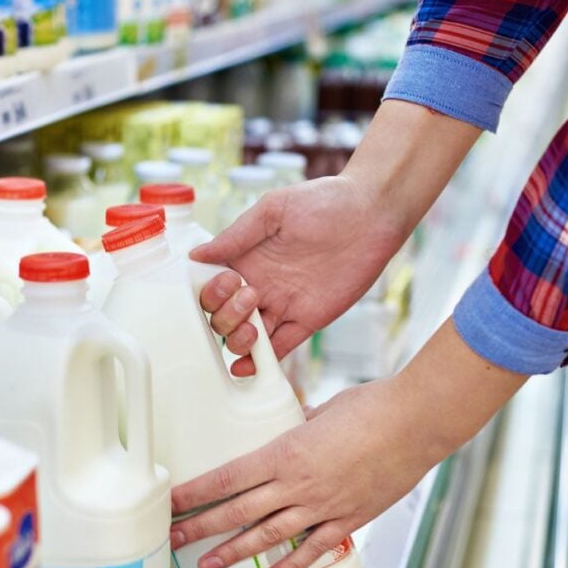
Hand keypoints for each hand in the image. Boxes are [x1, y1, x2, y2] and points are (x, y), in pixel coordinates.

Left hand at [169, 375, 440, 567]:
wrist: (416, 424)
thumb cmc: (373, 408)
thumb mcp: (323, 410)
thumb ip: (300, 424)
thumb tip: (291, 425)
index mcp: (285, 453)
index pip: (227, 478)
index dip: (195, 494)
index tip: (173, 502)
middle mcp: (298, 485)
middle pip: (237, 512)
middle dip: (200, 527)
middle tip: (172, 538)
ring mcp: (322, 507)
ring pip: (267, 536)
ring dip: (234, 552)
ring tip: (206, 564)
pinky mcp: (347, 520)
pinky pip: (311, 551)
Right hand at [194, 174, 406, 375]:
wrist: (370, 214)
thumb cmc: (323, 201)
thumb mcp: (272, 210)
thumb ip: (236, 236)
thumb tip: (196, 255)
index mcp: (247, 259)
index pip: (214, 288)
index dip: (212, 292)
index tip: (227, 281)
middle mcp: (261, 285)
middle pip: (225, 318)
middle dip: (227, 316)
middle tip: (250, 295)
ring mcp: (283, 305)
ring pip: (247, 337)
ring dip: (240, 340)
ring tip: (253, 327)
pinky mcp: (308, 320)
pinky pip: (280, 347)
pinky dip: (262, 361)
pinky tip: (247, 366)